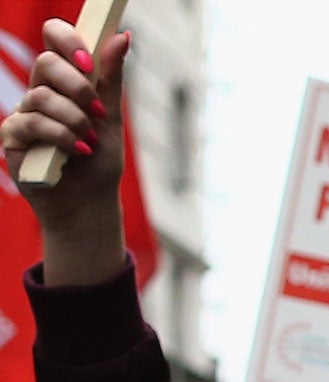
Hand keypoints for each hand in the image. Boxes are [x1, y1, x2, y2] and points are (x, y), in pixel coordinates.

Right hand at [0, 20, 128, 283]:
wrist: (90, 205)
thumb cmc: (99, 162)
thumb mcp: (111, 118)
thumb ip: (111, 79)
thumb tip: (123, 36)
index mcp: (62, 82)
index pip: (53, 40)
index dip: (68, 42)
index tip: (90, 62)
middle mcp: (39, 93)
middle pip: (45, 64)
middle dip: (76, 86)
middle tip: (96, 111)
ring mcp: (23, 114)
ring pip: (41, 97)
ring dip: (73, 120)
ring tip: (89, 142)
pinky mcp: (12, 138)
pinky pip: (31, 124)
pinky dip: (60, 137)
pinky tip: (78, 152)